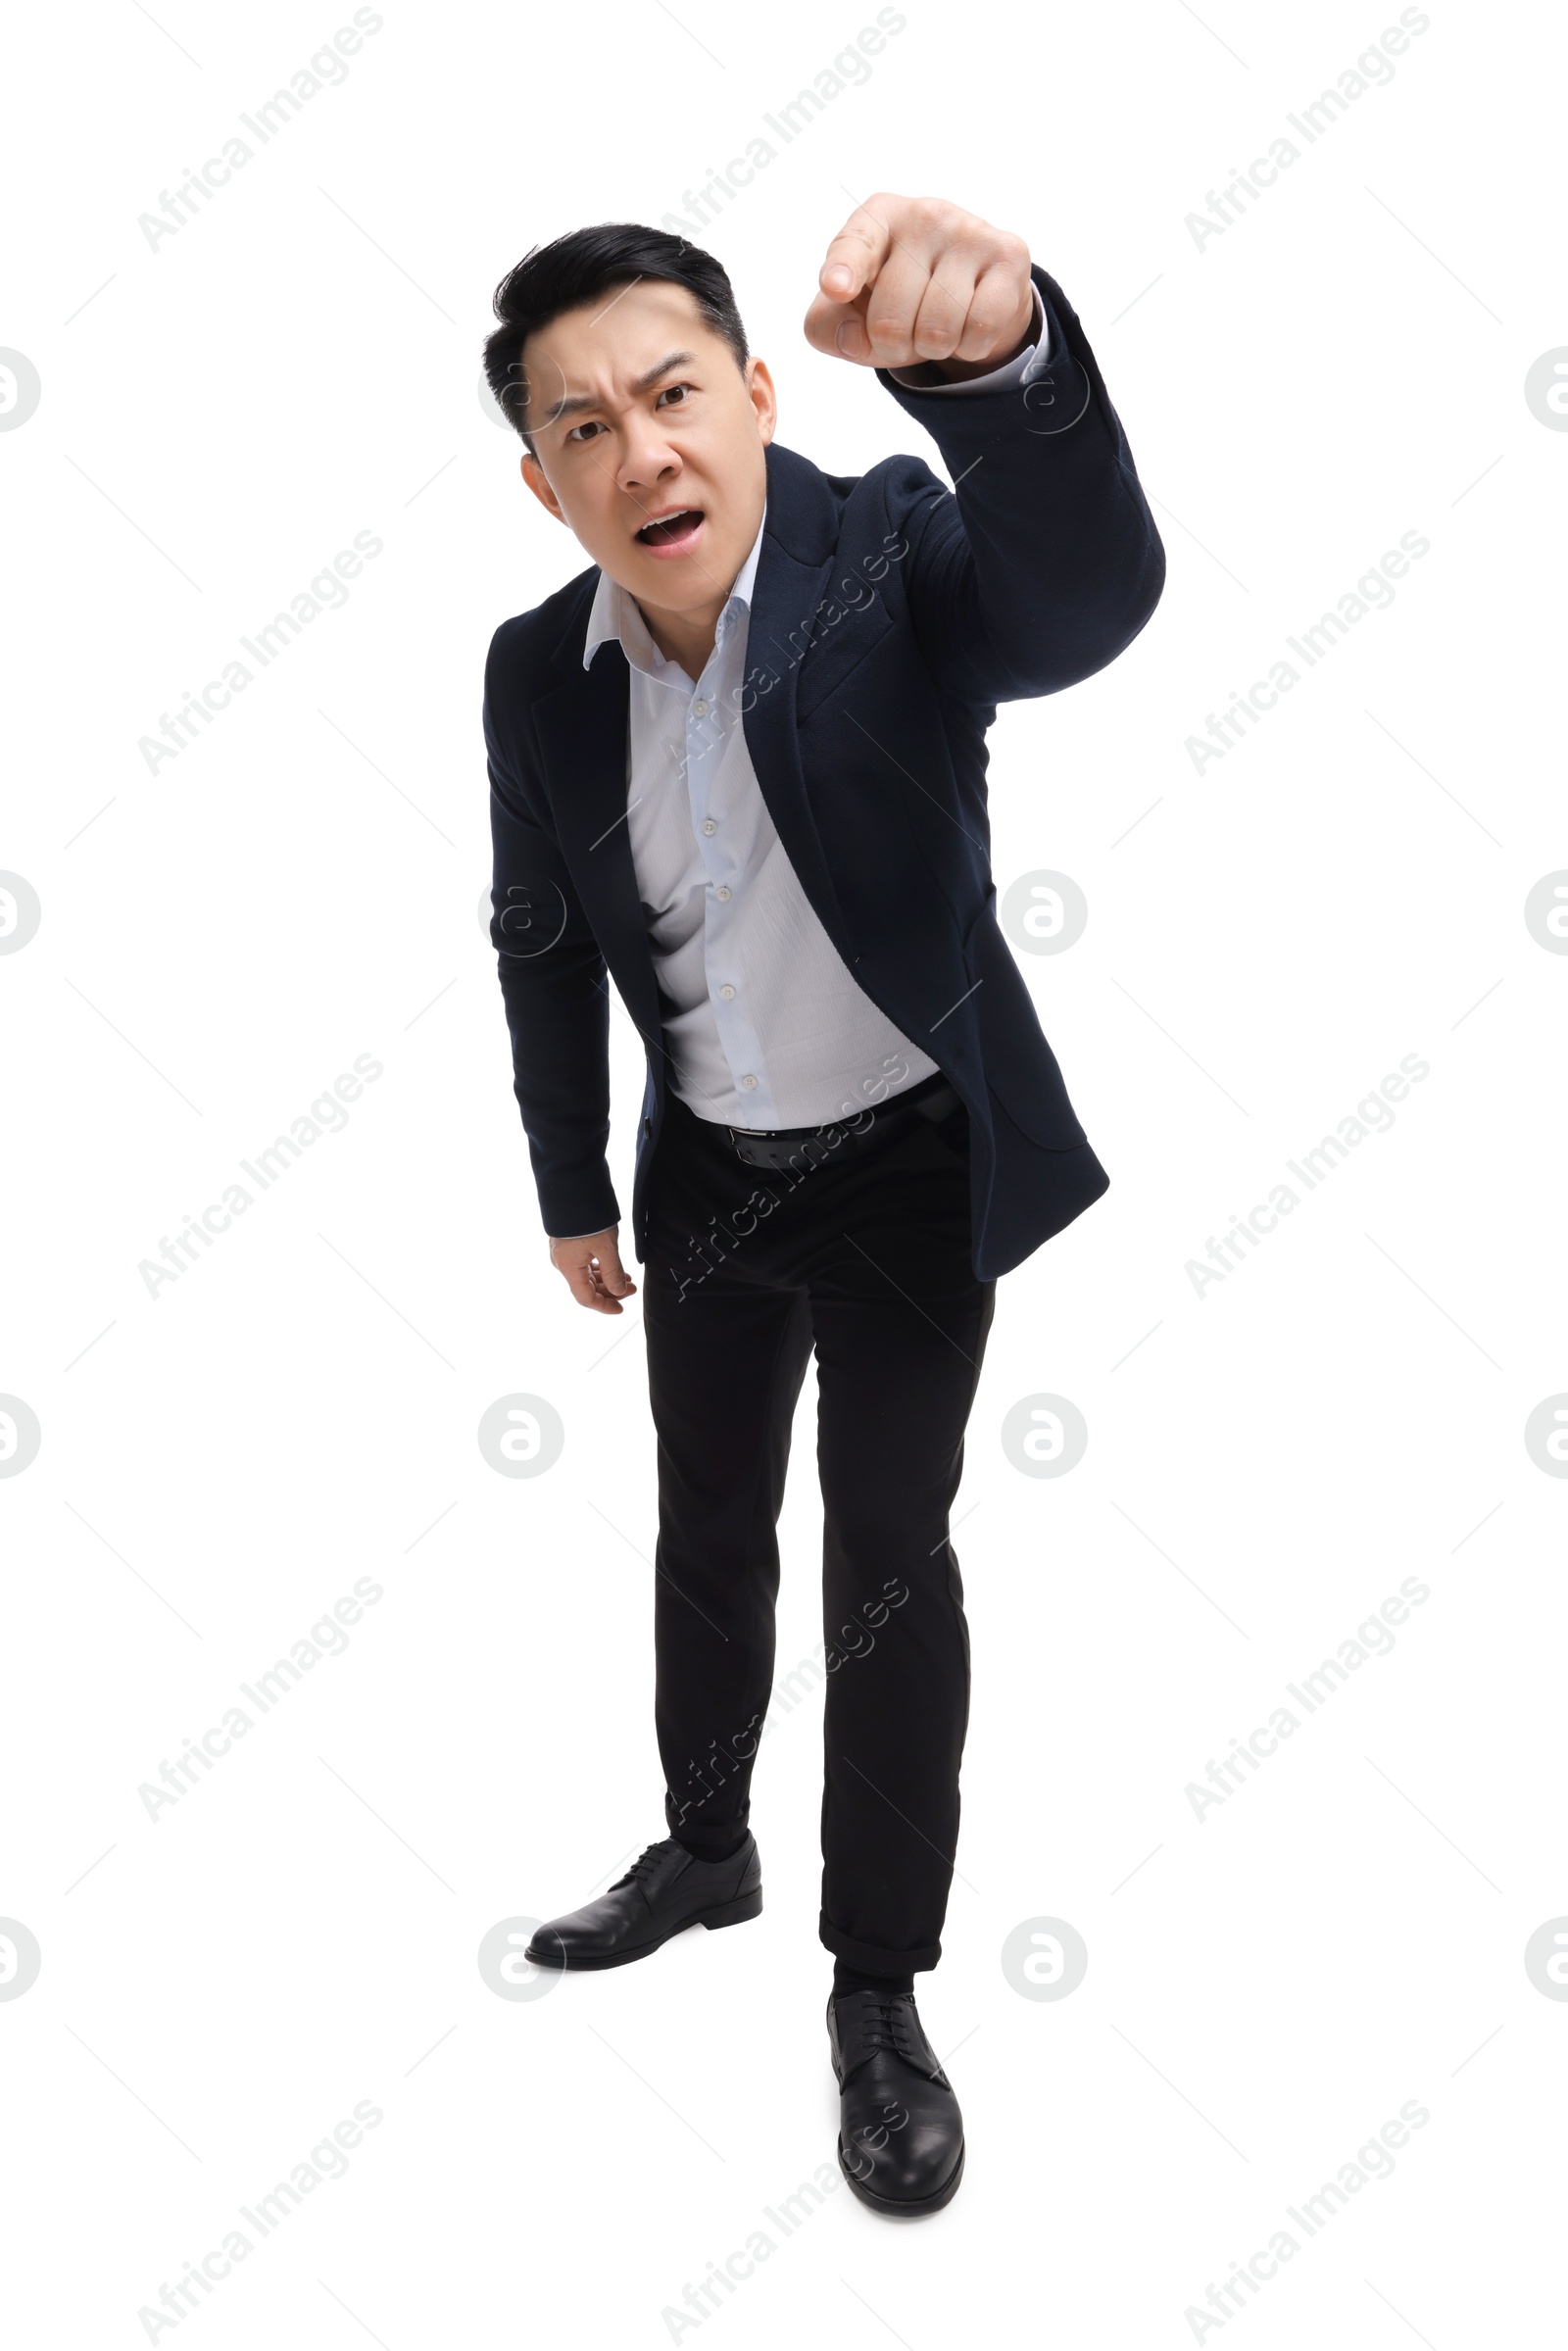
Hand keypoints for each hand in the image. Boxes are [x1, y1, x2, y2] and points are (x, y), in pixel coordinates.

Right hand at [549, 1226, 636, 1313]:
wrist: (573, 1190)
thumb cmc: (589, 1219)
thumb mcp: (607, 1248)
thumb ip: (613, 1272)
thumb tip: (619, 1292)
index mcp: (569, 1269)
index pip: (585, 1298)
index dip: (604, 1307)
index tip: (621, 1309)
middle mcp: (563, 1264)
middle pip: (586, 1287)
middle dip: (610, 1291)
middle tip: (632, 1288)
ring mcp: (563, 1253)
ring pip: (586, 1275)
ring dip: (606, 1279)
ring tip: (627, 1277)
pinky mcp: (567, 1243)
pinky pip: (583, 1263)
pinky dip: (599, 1268)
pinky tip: (613, 1266)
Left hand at [805, 194, 1034, 379]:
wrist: (972, 294)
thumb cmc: (900, 298)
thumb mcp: (851, 311)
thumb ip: (828, 327)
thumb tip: (853, 339)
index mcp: (877, 218)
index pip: (855, 244)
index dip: (844, 269)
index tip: (836, 287)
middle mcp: (923, 214)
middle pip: (889, 319)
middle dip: (892, 346)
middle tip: (905, 331)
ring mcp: (968, 230)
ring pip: (936, 330)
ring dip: (933, 349)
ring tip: (937, 325)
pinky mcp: (1007, 254)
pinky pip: (979, 328)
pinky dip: (970, 346)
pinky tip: (968, 324)